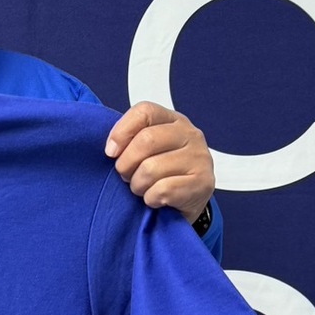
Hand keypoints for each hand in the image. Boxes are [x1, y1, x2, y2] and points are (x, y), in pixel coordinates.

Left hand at [105, 101, 213, 224]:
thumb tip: (111, 148)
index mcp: (173, 120)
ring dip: (138, 185)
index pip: (144, 111)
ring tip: (143, 188)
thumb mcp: (147, 151)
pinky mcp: (203, 182)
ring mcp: (199, 158)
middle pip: (146, 140)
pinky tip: (156, 198)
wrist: (186, 203)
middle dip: (126, 164)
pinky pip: (163, 190)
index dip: (121, 132)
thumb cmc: (161, 174)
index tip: (111, 152)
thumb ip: (130, 140)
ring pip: (151, 168)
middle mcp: (190, 135)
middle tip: (126, 176)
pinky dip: (151, 199)